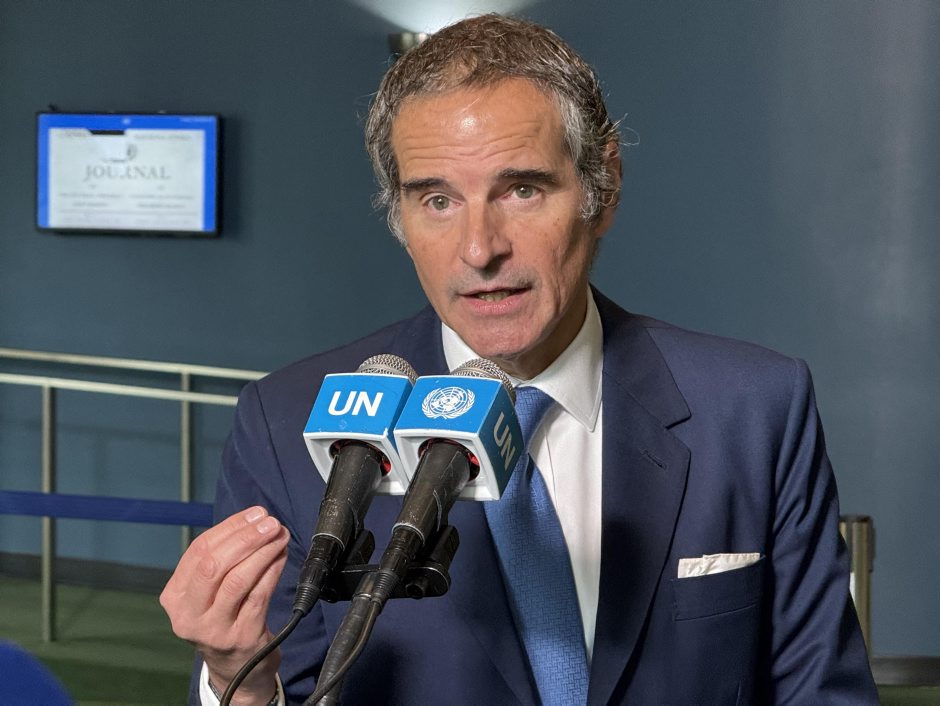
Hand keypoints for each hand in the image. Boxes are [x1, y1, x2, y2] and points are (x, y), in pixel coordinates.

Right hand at [160, 506, 289, 703]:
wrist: (236, 669)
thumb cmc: (224, 619)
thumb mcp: (208, 593)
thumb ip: (221, 559)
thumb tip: (253, 520)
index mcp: (175, 596)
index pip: (199, 551)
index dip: (230, 527)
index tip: (255, 514)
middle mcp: (188, 615)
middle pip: (214, 564)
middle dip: (246, 538)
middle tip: (270, 524)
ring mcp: (214, 629)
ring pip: (237, 579)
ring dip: (263, 551)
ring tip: (280, 536)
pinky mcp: (242, 637)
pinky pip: (259, 595)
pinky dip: (272, 570)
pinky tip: (281, 556)